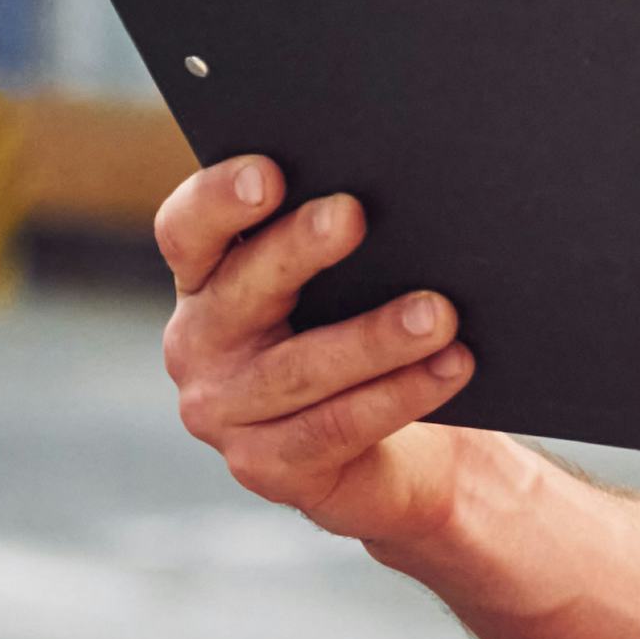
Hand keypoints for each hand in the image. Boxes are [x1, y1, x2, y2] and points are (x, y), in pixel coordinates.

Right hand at [157, 155, 483, 547]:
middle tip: (353, 214)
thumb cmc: (365, 330)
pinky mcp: (265, 466)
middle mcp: (199, 342)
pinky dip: (399, 395)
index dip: (219, 199)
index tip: (269, 172)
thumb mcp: (349, 279)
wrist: (395, 451)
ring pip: (299, 368)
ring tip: (439, 313)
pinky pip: (335, 427)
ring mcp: (224, 412)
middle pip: (241, 290)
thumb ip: (346, 235)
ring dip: (373, 337)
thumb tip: (407, 182)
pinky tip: (451, 366)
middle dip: (299, 249)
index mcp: (208, 279)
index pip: (188, 230)